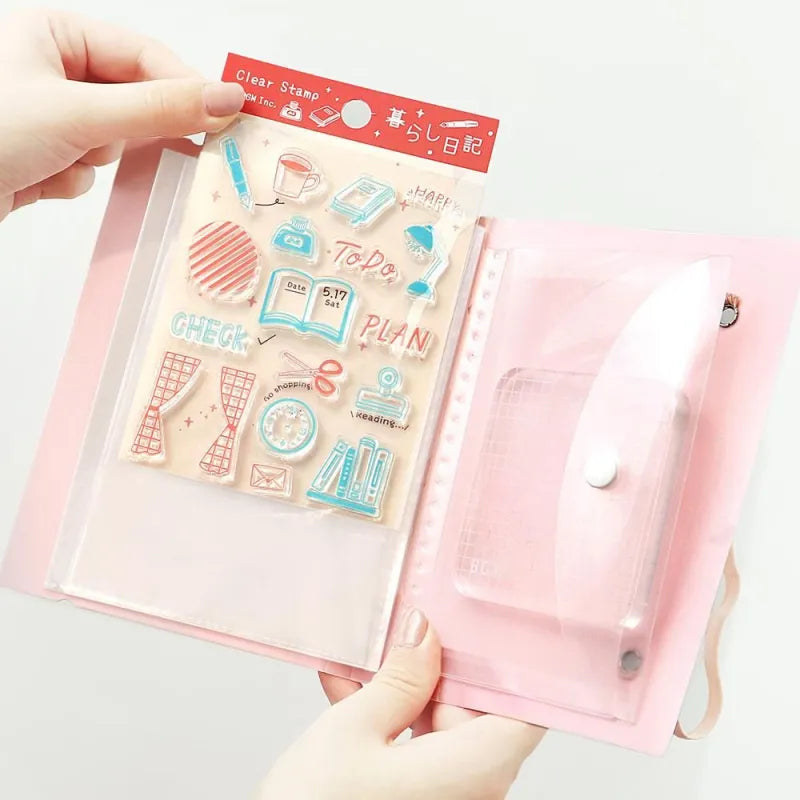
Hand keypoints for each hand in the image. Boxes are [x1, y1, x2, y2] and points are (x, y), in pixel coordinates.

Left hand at [0, 9, 244, 219]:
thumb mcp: (80, 115)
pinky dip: (73, 177)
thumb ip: (158, 109)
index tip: (227, 114)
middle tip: (158, 146)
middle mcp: (49, 67)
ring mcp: (46, 112)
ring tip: (55, 159)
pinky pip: (88, 164)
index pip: (141, 54)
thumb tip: (227, 99)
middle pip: (130, 97)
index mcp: (51, 32)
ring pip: (111, 137)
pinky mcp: (43, 151)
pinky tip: (39, 178)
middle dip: (127, 129)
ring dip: (93, 157)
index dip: (185, 84)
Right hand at [258, 611, 544, 799]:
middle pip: (475, 714)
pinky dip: (387, 726)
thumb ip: (398, 679)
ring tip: (366, 655)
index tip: (483, 625)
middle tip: (406, 628)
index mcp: (474, 771)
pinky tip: (349, 691)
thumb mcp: (352, 730)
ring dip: (403, 694)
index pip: (525, 709)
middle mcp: (472, 794)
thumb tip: (423, 635)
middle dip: (437, 669)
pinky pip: (415, 757)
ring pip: (438, 732)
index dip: (509, 664)